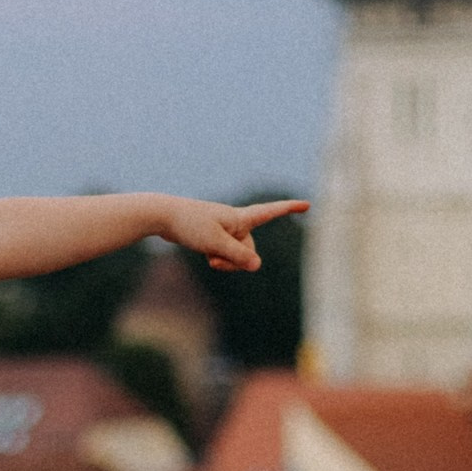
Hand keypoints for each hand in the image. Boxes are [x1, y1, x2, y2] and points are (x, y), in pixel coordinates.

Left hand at [156, 196, 306, 270]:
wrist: (164, 216)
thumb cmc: (190, 225)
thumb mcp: (216, 244)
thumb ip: (237, 256)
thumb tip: (257, 266)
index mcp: (240, 218)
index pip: (270, 212)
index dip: (289, 209)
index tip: (307, 205)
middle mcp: (236, 222)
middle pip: (249, 249)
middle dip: (236, 260)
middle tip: (214, 258)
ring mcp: (225, 230)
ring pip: (236, 256)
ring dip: (225, 262)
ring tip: (207, 256)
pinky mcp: (215, 237)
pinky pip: (225, 255)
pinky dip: (217, 259)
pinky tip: (203, 253)